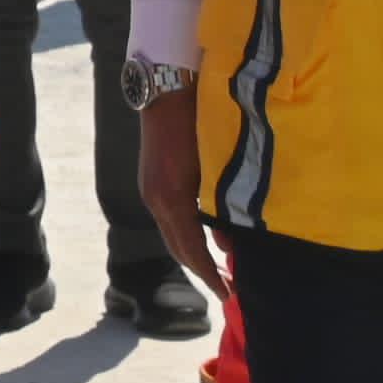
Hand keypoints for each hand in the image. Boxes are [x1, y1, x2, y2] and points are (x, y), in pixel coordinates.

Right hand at [137, 89, 226, 306]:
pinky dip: (187, 234)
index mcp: (172, 199)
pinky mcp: (153, 182)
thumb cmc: (198, 120)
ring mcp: (151, 191)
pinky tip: (204, 236)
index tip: (228, 294)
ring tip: (218, 268)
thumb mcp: (217, 165)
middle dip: (201, 271)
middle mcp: (156, 200)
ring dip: (193, 253)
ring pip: (172, 235)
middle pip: (178, 248)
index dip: (210, 274)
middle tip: (226, 289)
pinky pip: (170, 219)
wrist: (167, 88)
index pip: (192, 249)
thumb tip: (230, 243)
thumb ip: (225, 206)